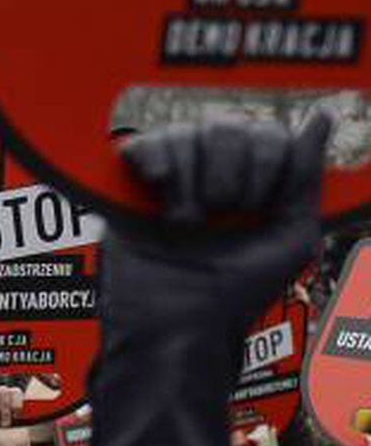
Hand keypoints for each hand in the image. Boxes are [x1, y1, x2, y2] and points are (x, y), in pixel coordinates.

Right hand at [87, 117, 328, 445]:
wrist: (176, 327)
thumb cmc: (234, 295)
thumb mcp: (292, 235)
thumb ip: (305, 177)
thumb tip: (319, 118)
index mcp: (253, 188)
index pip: (267, 135)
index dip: (268, 161)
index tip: (259, 205)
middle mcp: (212, 180)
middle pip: (227, 127)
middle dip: (232, 171)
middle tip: (223, 214)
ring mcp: (169, 185)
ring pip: (185, 134)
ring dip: (193, 176)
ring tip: (187, 220)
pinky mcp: (127, 193)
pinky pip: (142, 145)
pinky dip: (155, 158)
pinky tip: (160, 188)